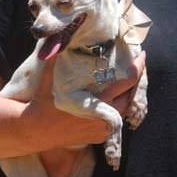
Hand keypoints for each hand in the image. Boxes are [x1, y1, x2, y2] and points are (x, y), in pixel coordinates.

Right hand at [23, 51, 145, 176]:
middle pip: (130, 99)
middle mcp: (102, 118)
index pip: (126, 84)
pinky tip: (115, 99)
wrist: (35, 131)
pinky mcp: (98, 138)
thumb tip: (55, 39)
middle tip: (136, 68)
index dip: (137, 69)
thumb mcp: (48, 79)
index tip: (142, 55)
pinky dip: (117, 111)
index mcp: (95, 102)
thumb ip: (54, 59)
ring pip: (124, 112)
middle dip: (136, 83)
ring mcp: (101, 130)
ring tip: (127, 83)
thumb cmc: (42, 103)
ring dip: (127, 97)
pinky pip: (115, 124)